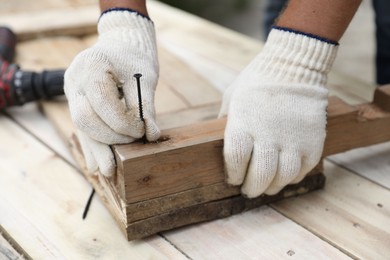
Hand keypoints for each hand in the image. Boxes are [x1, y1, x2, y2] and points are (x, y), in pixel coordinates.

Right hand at [64, 10, 159, 176]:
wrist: (119, 44)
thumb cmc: (134, 57)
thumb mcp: (145, 76)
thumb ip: (145, 107)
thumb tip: (151, 136)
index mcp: (91, 67)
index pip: (103, 104)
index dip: (124, 124)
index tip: (142, 131)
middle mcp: (74, 80)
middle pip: (85, 119)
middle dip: (109, 138)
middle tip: (132, 144)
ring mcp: (71, 92)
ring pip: (81, 127)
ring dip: (97, 149)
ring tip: (108, 172)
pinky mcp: (76, 102)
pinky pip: (82, 127)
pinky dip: (92, 144)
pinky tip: (97, 163)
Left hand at [219, 28, 337, 197]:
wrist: (293, 65)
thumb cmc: (256, 81)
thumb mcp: (232, 98)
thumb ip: (226, 122)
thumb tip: (221, 141)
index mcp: (243, 125)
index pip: (235, 161)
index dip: (233, 175)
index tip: (233, 178)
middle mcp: (267, 135)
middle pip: (259, 176)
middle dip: (251, 188)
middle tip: (249, 190)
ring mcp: (292, 139)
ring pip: (282, 177)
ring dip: (272, 187)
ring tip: (267, 187)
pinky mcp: (312, 141)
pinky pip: (302, 169)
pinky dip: (292, 177)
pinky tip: (285, 174)